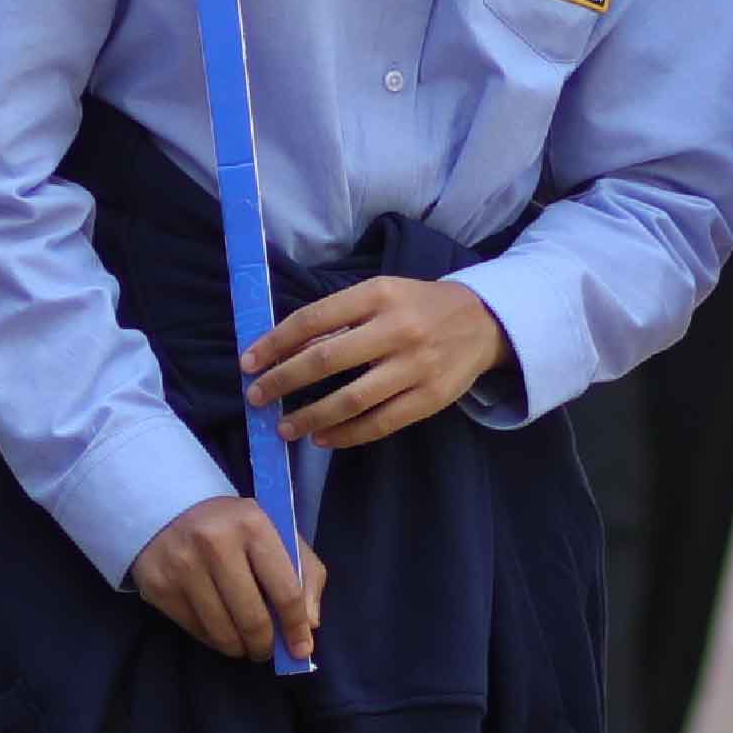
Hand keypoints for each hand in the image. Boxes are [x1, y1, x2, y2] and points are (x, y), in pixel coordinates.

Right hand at [129, 497, 326, 661]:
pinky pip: (196, 630)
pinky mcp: (158, 585)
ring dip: (240, 647)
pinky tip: (218, 625)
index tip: (301, 649)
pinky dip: (213, 638)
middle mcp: (214, 543)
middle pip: (252, 619)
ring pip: (223, 633)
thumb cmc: (235, 526)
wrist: (170, 505)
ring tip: (243, 641)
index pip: (285, 591)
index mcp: (252, 525)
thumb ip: (305, 575)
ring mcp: (182, 565)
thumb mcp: (277, 533)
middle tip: (267, 649)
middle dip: (266, 645)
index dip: (296, 627)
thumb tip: (308, 625)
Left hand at [243, 276, 512, 448]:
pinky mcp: (430, 399)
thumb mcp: (381, 294)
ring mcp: (416, 367)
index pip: (313, 319)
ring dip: (310, 416)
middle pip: (326, 360)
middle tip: (256, 396)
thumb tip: (287, 348)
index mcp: (378, 295)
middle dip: (283, 380)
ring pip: (352, 399)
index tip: (249, 362)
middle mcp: (397, 329)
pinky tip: (323, 438)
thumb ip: (340, 318)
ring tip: (284, 427)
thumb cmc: (418, 306)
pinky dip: (346, 435)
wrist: (483, 322)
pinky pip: (380, 423)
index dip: (276, 342)